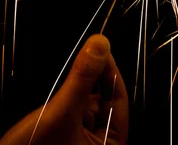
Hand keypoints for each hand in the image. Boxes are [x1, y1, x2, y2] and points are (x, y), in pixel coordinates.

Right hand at [0, 34, 128, 144]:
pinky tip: (58, 97)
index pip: (119, 102)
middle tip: (84, 55)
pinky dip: (67, 102)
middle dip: (91, 83)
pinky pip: (73, 115)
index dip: (111, 72)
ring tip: (68, 80)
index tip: (102, 47)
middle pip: (103, 104)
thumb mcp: (62, 112)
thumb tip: (100, 44)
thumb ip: (82, 78)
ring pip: (86, 107)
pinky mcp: (65, 140)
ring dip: (78, 91)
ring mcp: (82, 144)